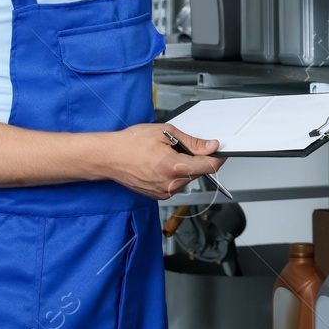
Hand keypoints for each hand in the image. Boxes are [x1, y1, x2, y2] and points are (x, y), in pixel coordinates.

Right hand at [98, 123, 223, 199]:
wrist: (109, 157)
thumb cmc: (131, 144)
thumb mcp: (165, 133)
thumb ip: (192, 142)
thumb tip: (210, 146)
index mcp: (174, 168)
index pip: (209, 166)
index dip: (217, 157)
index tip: (219, 151)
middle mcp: (170, 184)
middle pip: (198, 172)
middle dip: (196, 159)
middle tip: (180, 147)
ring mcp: (164, 193)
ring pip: (187, 179)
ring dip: (184, 167)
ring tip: (165, 155)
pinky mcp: (158, 196)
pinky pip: (176, 185)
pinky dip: (174, 174)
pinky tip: (160, 165)